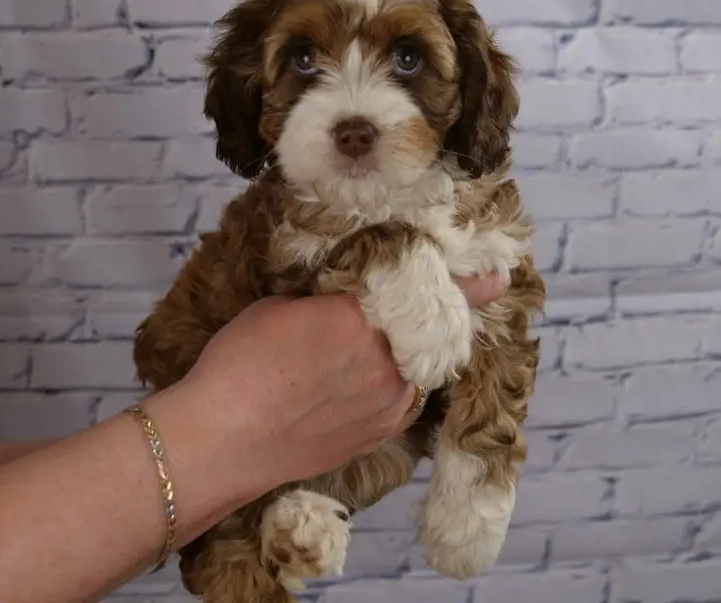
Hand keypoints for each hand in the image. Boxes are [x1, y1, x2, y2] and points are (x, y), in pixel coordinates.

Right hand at [176, 273, 509, 496]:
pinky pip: (404, 401)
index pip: (430, 291)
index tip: (500, 278)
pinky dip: (398, 386)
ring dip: (415, 356)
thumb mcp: (282, 307)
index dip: (470, 285)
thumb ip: (330, 300)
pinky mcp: (379, 436)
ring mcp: (389, 405)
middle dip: (438, 319)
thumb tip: (350, 298)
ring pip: (420, 371)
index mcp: (363, 318)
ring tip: (389, 348)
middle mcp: (388, 362)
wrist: (220, 442)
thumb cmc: (240, 363)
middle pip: (432, 334)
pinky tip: (372, 382)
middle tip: (438, 306)